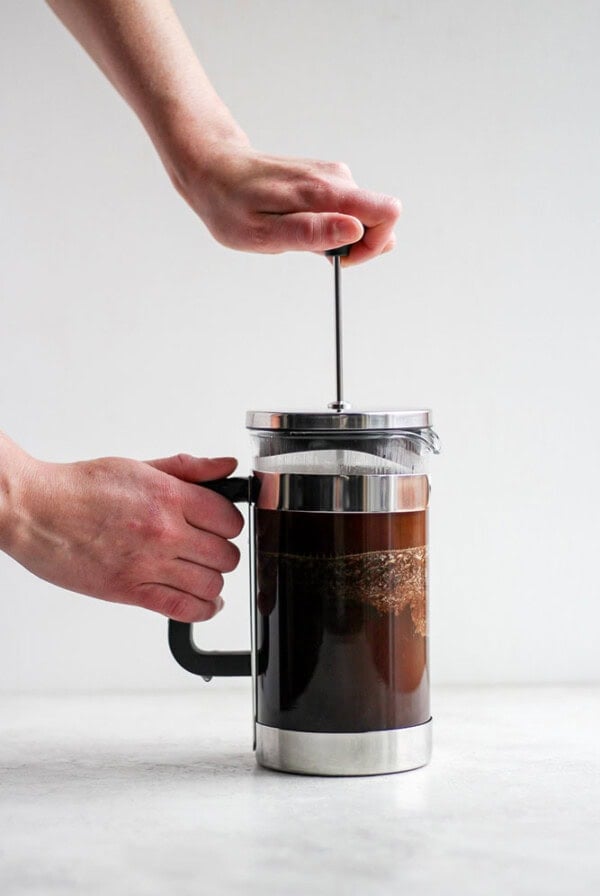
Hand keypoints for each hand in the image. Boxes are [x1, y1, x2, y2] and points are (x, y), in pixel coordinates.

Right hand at [1, 446, 242, 622]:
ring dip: (213, 581)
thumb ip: (189, 468)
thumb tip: (226, 465)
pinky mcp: (130, 592)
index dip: (230, 524)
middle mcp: (163, 531)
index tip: (221, 526)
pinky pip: (184, 609)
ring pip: (211, 584)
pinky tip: (204, 602)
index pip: (228, 519)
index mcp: (168, 497)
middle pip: (226, 554)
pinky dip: (203, 609)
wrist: (36, 511)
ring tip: (203, 573)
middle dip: (223, 552)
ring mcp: (148, 564)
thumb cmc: (80, 488)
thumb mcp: (139, 466)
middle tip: (209, 549)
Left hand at [171, 142, 401, 265]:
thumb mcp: (265, 233)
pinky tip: (297, 223)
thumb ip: (313, 234)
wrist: (214, 170)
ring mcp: (333, 177)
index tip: (341, 259)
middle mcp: (337, 178)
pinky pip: (347, 211)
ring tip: (296, 234)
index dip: (373, 245)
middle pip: (380, 218)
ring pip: (363, 217)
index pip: (387, 212)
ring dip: (337, 237)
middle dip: (356, 246)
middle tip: (313, 251)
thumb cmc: (233, 205)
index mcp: (325, 191)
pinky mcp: (326, 180)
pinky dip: (328, 226)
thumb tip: (356, 231)